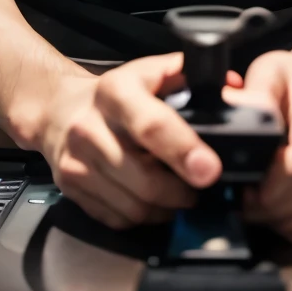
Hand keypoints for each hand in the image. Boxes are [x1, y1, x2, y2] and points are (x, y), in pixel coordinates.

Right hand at [37, 54, 222, 229]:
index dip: (183, 150)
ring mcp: (77, 162)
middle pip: (145, 178)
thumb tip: (232, 88)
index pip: (151, 125)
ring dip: (166, 207)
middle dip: (182, 191)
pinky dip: (143, 216)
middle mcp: (90, 127)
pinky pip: (118, 219)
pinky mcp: (71, 188)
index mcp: (115, 91)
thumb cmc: (115, 94)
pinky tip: (151, 200)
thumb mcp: (148, 72)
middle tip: (199, 185)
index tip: (209, 169)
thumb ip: (188, 77)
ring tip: (178, 193)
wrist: (59, 111)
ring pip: (134, 205)